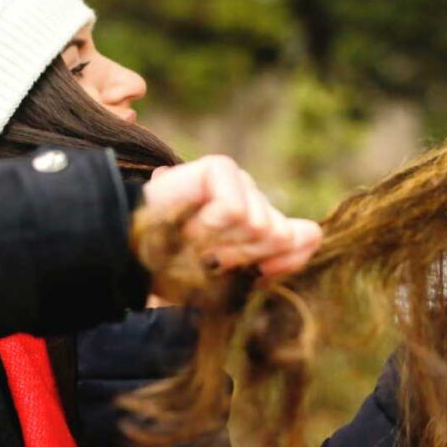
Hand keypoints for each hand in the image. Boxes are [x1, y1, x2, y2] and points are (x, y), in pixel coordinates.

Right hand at [138, 156, 320, 277]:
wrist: (130, 256)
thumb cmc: (178, 269)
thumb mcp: (232, 277)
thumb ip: (278, 258)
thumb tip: (316, 235)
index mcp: (258, 227)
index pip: (295, 239)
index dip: (276, 262)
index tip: (243, 272)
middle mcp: (252, 200)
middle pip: (277, 234)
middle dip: (240, 255)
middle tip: (206, 255)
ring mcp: (237, 183)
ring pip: (259, 223)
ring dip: (220, 241)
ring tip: (193, 237)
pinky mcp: (219, 169)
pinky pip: (235, 208)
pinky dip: (208, 224)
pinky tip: (190, 220)